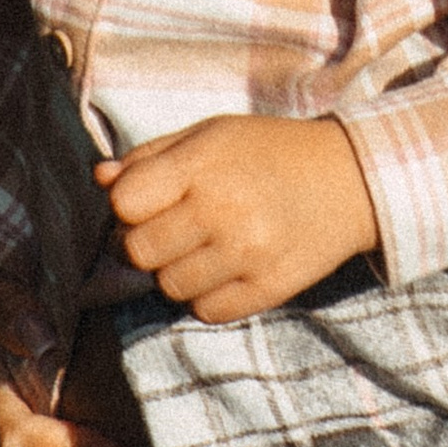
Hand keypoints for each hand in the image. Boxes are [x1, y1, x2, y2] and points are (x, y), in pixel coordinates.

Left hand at [98, 114, 378, 324]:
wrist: (348, 179)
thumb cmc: (268, 151)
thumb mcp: (209, 134)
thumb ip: (150, 156)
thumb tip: (98, 178)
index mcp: (203, 165)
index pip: (125, 203)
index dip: (127, 205)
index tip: (146, 200)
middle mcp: (222, 210)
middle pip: (138, 252)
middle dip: (145, 243)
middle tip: (172, 228)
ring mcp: (247, 253)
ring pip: (169, 287)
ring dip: (175, 271)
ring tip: (202, 246)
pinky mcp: (268, 289)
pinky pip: (205, 311)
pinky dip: (206, 295)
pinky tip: (225, 267)